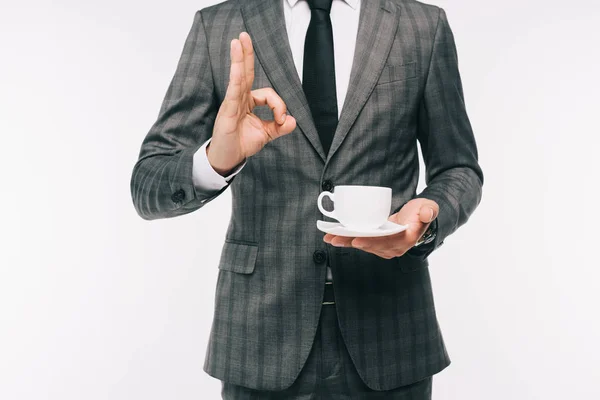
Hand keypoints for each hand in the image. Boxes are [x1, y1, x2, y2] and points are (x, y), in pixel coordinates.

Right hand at [207, 31, 296, 175]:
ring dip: (239, 59)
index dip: (279, 105)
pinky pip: (233, 92)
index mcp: (249, 102)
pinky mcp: (227, 111)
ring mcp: (232, 103)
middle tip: (244, 36)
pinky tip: (237, 67)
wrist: (228, 158)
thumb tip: (293, 120)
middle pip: (245, 72)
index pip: (268, 94)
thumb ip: (280, 127)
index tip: (282, 120)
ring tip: (238, 41)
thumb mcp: (266, 134)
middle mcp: (239, 99)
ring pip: (238, 77)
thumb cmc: (242, 144)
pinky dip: (236, 79)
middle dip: (246, 54)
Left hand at [322, 198, 438, 258]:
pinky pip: (361, 242)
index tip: (357, 239)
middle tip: (335, 237)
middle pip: (370, 245)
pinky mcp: (377, 243)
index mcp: (405, 239)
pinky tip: (334, 237)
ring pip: (363, 245)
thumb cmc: (421, 211)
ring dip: (346, 241)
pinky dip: (347, 239)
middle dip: (352, 242)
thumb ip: (429, 210)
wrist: (417, 217)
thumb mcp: (428, 207)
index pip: (386, 242)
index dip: (371, 242)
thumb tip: (426, 213)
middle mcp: (393, 247)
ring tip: (330, 237)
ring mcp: (384, 247)